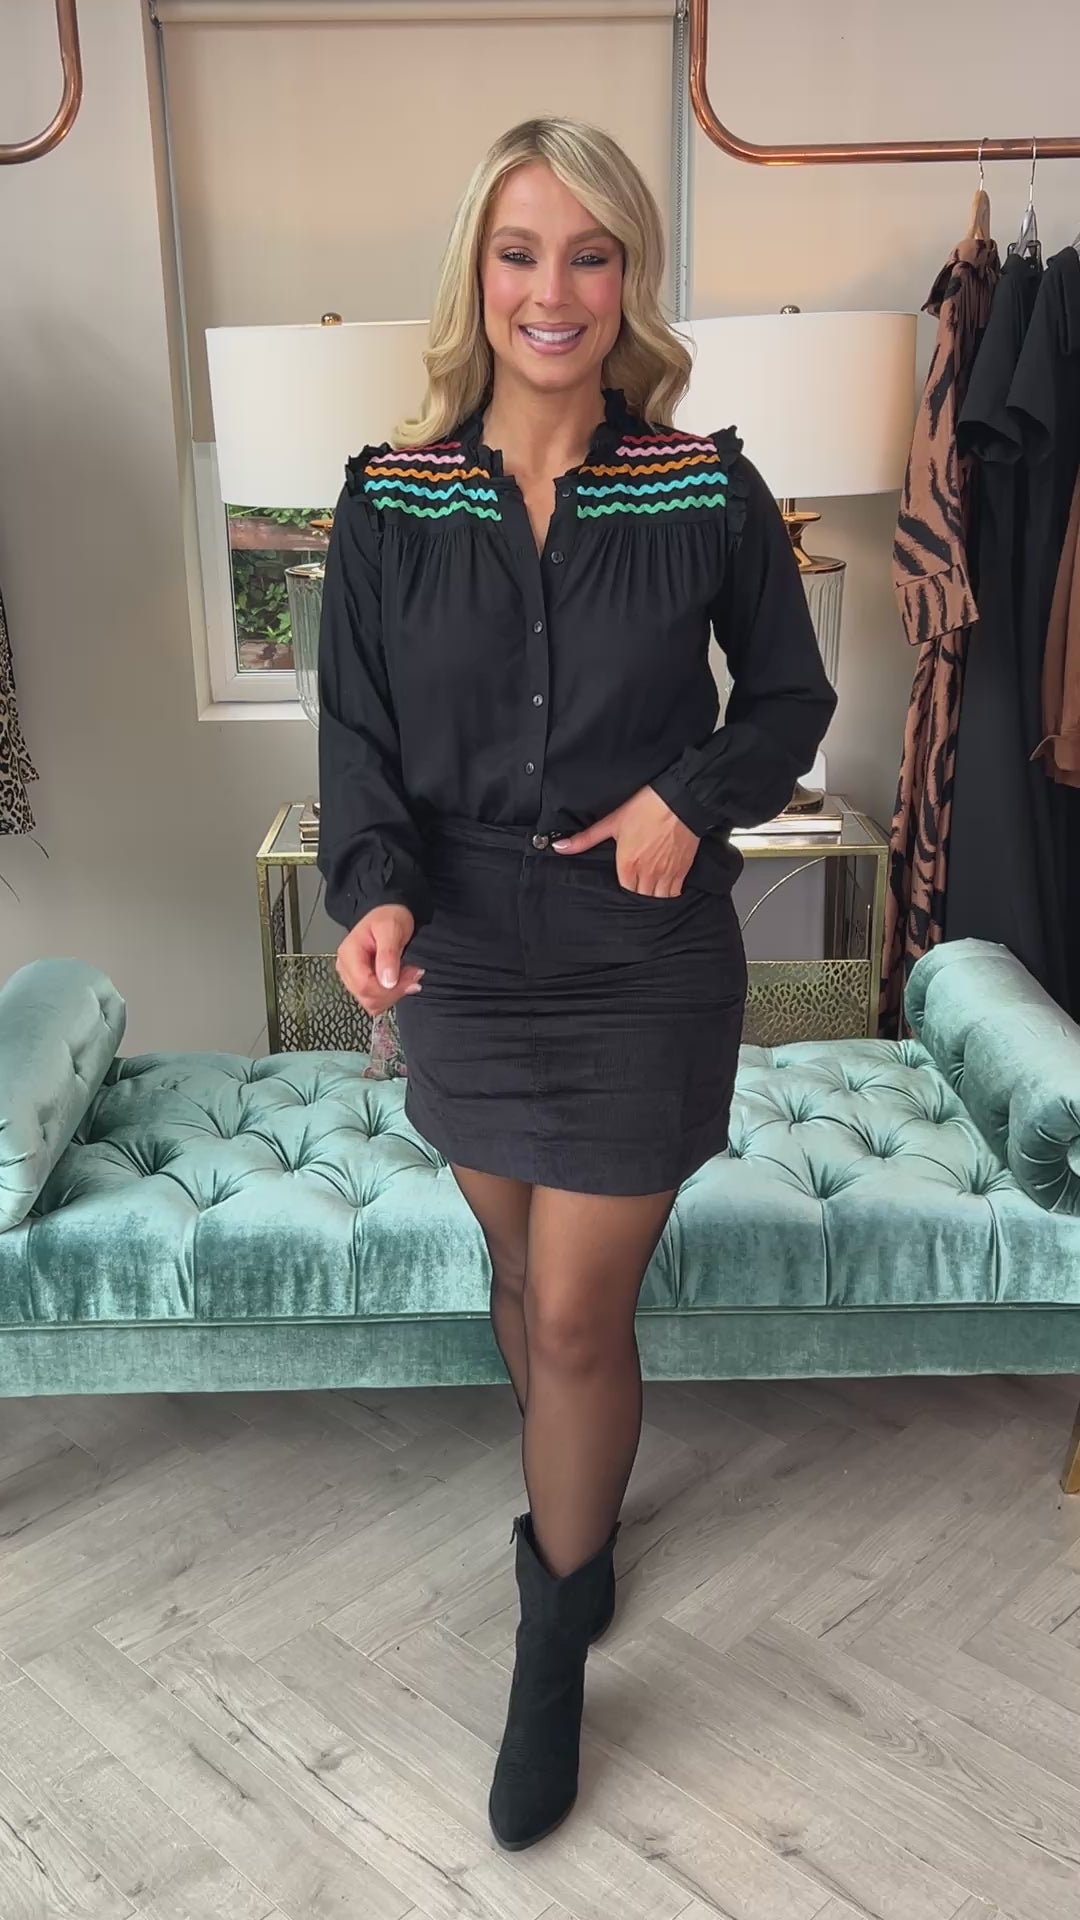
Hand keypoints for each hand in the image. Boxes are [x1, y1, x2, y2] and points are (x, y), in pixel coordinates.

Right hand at [335, 904, 423, 1014]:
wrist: (389, 914)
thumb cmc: (389, 917)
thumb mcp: (391, 929)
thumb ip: (388, 955)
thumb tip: (387, 982)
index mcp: (349, 954)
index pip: (364, 985)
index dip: (389, 988)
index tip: (412, 976)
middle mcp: (346, 968)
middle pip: (367, 997)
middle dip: (394, 992)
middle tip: (415, 975)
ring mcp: (352, 977)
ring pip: (371, 1003)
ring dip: (394, 994)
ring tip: (410, 975)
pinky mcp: (361, 982)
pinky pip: (375, 1000)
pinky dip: (391, 995)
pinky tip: (402, 981)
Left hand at [553, 786, 698, 896]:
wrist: (679, 801)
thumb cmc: (645, 808)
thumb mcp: (612, 822)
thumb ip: (585, 839)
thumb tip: (559, 847)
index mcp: (628, 865)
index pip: (623, 892)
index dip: (621, 892)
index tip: (621, 887)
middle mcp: (647, 873)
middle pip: (640, 899)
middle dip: (636, 898)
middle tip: (633, 893)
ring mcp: (666, 873)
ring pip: (658, 899)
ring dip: (652, 898)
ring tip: (648, 893)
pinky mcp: (682, 870)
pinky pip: (674, 893)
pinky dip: (669, 894)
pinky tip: (664, 889)